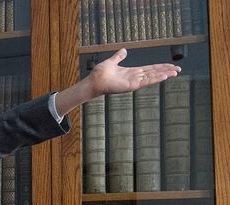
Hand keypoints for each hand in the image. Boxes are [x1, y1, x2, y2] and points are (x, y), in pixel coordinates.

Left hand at [55, 49, 180, 116]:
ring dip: (164, 74)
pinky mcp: (131, 86)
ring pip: (153, 77)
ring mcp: (134, 82)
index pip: (150, 69)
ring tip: (175, 72)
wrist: (93, 81)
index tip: (171, 66)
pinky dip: (155, 78)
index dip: (160, 67)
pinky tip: (164, 76)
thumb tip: (123, 50)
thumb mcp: (112, 62)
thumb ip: (118, 57)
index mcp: (132, 72)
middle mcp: (135, 77)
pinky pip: (145, 81)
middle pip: (154, 73)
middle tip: (178, 69)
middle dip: (166, 71)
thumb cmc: (100, 74)